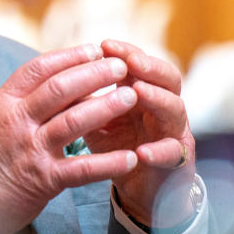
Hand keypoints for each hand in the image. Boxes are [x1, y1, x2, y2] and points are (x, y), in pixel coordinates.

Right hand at [0, 44, 139, 233]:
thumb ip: (12, 103)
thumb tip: (39, 83)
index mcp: (3, 104)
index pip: (38, 70)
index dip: (69, 56)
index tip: (94, 49)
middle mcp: (16, 122)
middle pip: (60, 89)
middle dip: (94, 74)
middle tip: (120, 66)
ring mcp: (30, 150)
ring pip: (73, 121)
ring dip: (106, 107)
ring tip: (132, 96)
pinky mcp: (42, 181)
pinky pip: (81, 169)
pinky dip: (108, 163)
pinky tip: (131, 158)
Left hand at [83, 40, 195, 227]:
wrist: (139, 190)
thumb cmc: (118, 147)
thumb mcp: (98, 120)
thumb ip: (85, 99)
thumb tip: (55, 77)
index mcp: (145, 93)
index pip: (142, 64)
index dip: (126, 52)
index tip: (105, 44)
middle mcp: (164, 108)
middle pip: (168, 78)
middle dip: (149, 66)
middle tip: (131, 61)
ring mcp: (175, 134)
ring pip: (175, 109)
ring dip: (157, 98)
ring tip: (138, 91)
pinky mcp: (178, 163)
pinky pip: (173, 154)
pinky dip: (159, 151)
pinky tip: (142, 151)